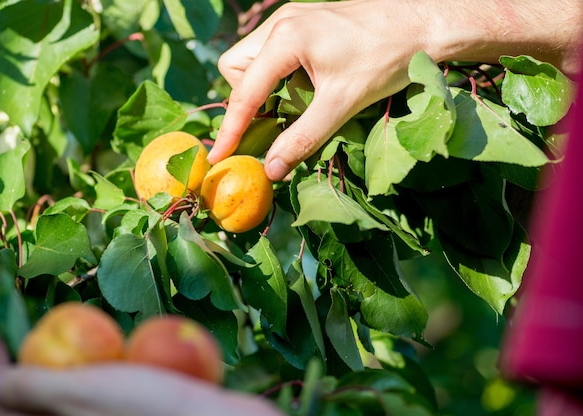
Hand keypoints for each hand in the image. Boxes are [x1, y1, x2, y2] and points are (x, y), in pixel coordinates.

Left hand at [0, 324, 375, 415]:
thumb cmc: (151, 414)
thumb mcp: (81, 396)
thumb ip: (34, 387)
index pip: (3, 402)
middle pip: (36, 399)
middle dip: (22, 362)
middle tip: (23, 326)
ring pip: (78, 391)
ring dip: (66, 359)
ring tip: (71, 331)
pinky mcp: (145, 413)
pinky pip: (114, 385)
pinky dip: (108, 362)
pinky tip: (123, 342)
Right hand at [208, 0, 424, 180]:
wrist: (422, 23)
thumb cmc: (386, 58)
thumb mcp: (342, 104)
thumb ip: (302, 138)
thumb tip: (272, 169)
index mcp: (285, 39)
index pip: (243, 93)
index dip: (231, 129)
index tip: (220, 156)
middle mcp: (280, 24)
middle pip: (236, 68)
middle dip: (247, 100)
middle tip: (276, 121)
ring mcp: (290, 19)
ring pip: (251, 59)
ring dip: (263, 89)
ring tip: (296, 105)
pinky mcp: (303, 23)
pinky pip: (271, 53)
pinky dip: (278, 77)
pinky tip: (307, 88)